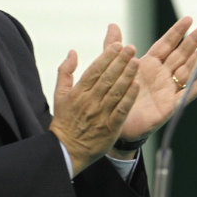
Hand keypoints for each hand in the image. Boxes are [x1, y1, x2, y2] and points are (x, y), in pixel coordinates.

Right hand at [49, 40, 138, 173]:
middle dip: (120, 61)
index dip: (107, 56)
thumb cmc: (65, 121)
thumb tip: (72, 52)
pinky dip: (129, 97)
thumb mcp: (59, 95)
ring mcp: (100, 114)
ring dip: (127, 76)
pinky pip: (121, 110)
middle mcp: (89, 101)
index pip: (94, 70)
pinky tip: (137, 86)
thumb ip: (65, 72)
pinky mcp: (110, 127)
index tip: (117, 45)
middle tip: (131, 48)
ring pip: (116, 91)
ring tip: (136, 62)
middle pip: (107, 78)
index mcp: (78, 92)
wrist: (66, 151)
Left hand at [115, 17, 196, 145]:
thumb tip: (113, 25)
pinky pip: (186, 94)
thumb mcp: (112, 69)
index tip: (188, 19)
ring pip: (188, 70)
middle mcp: (162, 75)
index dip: (177, 32)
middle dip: (193, 41)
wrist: (114, 123)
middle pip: (181, 54)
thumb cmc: (116, 96)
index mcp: (149, 64)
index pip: (166, 44)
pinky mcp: (170, 106)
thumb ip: (113, 47)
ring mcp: (168, 90)